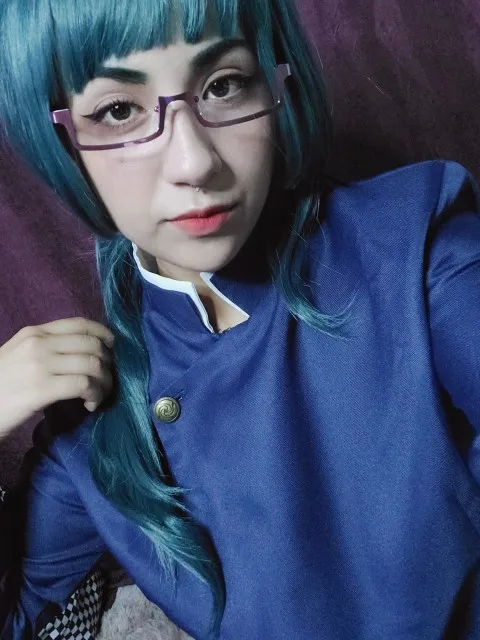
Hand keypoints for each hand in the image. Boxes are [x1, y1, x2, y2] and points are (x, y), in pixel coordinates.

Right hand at [0, 318, 114, 440]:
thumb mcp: (18, 355)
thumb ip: (45, 348)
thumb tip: (82, 354)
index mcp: (34, 332)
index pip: (79, 324)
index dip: (103, 333)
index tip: (113, 346)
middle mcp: (39, 343)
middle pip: (91, 344)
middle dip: (107, 362)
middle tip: (106, 379)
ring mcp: (40, 364)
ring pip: (92, 364)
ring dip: (104, 382)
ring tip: (98, 396)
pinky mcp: (42, 388)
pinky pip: (84, 385)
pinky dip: (94, 394)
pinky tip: (89, 404)